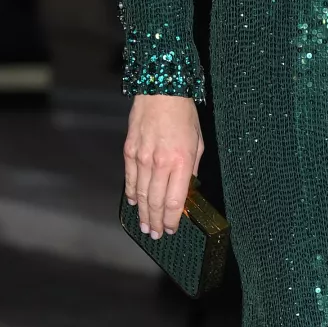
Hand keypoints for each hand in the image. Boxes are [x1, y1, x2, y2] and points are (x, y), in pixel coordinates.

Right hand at [124, 94, 203, 235]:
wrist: (160, 92)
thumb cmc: (183, 115)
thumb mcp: (197, 143)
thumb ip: (191, 169)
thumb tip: (186, 190)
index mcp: (181, 162)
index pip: (174, 200)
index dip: (172, 219)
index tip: (171, 229)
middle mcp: (160, 163)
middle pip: (155, 201)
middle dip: (155, 221)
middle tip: (155, 234)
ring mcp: (142, 158)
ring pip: (141, 193)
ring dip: (142, 213)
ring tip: (144, 226)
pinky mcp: (129, 151)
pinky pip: (130, 178)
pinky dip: (131, 193)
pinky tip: (133, 203)